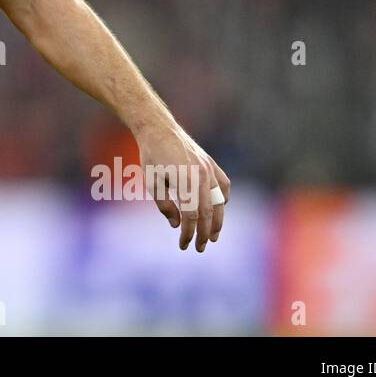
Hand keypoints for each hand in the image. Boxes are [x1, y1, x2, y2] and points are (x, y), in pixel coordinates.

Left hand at [132, 119, 229, 251]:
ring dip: (218, 221)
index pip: (192, 216)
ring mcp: (209, 169)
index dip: (189, 233)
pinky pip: (224, 185)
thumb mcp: (151, 182)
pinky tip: (219, 208)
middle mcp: (201, 175)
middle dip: (205, 233)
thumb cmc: (151, 156)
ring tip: (214, 236)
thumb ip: (164, 205)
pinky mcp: (211, 164)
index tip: (184, 245)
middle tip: (200, 248)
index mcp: (185, 181)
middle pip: (208, 212)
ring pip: (219, 201)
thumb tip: (176, 224)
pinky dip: (223, 199)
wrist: (159, 129)